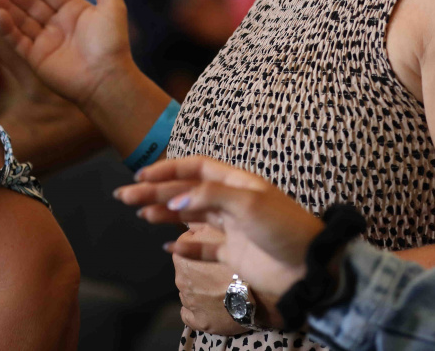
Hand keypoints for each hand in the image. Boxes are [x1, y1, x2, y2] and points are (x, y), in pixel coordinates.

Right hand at [0, 0, 132, 109]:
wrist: (107, 79)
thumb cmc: (112, 43)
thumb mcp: (112, 7)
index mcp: (73, 10)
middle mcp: (57, 24)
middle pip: (28, 2)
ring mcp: (45, 41)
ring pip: (19, 19)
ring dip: (2, 5)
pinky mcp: (36, 58)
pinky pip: (17, 40)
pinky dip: (7, 27)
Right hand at [116, 156, 323, 301]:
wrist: (310, 266)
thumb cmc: (284, 228)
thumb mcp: (249, 203)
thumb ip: (210, 197)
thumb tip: (175, 200)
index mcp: (236, 182)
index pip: (195, 168)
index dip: (167, 170)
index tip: (140, 176)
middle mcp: (231, 201)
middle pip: (186, 192)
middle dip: (155, 192)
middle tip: (124, 197)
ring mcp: (232, 228)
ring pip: (191, 217)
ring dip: (165, 215)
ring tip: (141, 215)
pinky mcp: (234, 254)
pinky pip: (204, 248)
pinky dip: (186, 247)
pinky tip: (169, 247)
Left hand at [174, 225, 250, 334]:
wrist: (258, 292)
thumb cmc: (241, 259)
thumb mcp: (219, 231)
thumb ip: (200, 222)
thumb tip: (187, 211)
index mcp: (181, 257)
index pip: (184, 245)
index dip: (199, 243)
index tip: (211, 246)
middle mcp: (181, 279)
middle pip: (187, 269)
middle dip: (200, 268)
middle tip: (220, 269)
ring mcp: (189, 301)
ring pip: (190, 291)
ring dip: (201, 289)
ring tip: (221, 287)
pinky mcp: (198, 320)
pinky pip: (190, 314)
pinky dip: (198, 310)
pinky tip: (212, 305)